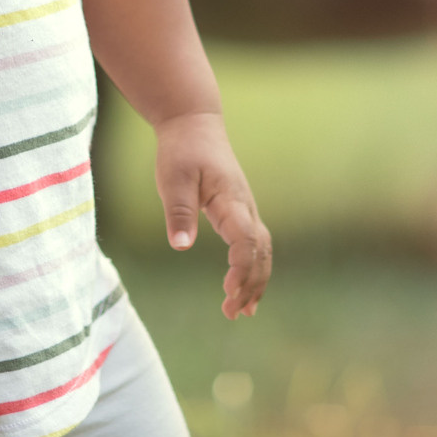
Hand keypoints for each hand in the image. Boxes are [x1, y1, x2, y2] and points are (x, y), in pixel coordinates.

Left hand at [153, 110, 271, 318]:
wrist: (194, 124)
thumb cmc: (182, 150)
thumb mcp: (173, 178)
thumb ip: (179, 212)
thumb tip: (181, 246)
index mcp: (230, 199)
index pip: (245, 239)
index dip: (241, 268)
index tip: (227, 290)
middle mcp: (245, 206)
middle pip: (260, 251)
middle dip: (251, 284)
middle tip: (231, 312)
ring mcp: (246, 209)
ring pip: (263, 251)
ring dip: (256, 281)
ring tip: (242, 312)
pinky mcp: (240, 212)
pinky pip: (255, 245)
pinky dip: (254, 269)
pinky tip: (243, 290)